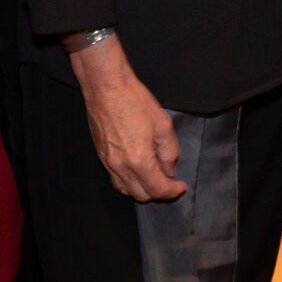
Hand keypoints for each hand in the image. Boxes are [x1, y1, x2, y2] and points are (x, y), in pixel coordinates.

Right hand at [68, 37, 185, 201]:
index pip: (158, 189)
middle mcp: (121, 167)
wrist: (106, 86)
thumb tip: (169, 170)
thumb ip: (169, 152)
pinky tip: (136, 171)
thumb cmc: (135, 100)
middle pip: (142, 195)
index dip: (173, 191)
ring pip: (126, 190)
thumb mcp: (163, 124)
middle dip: (159, 191)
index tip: (181, 185)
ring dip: (142, 189)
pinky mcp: (101, 156)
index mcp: (139, 160)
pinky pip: (115, 180)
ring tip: (154, 176)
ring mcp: (108, 163)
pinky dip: (128, 183)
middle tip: (170, 179)